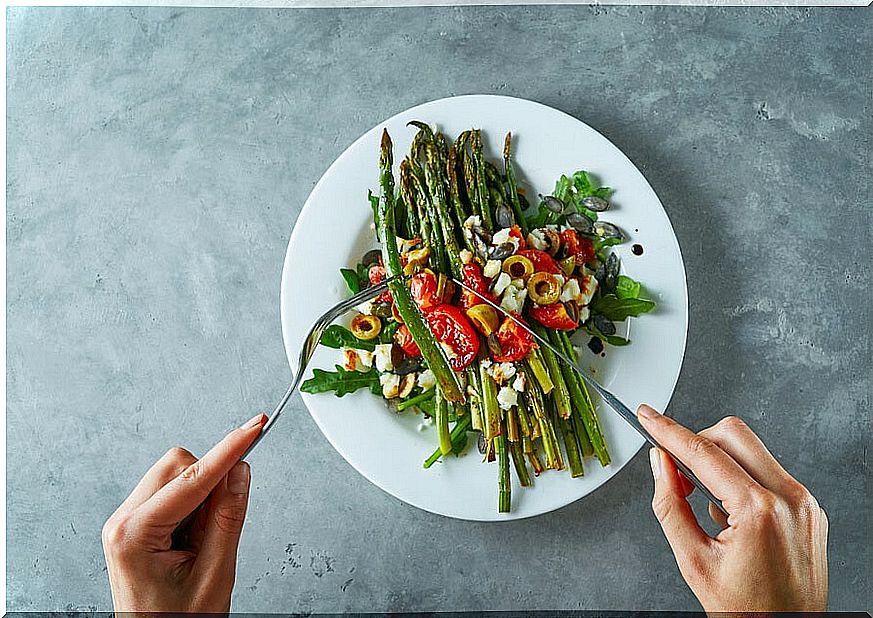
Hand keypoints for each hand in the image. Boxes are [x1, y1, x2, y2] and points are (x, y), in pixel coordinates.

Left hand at [101, 414, 265, 611]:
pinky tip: (193, 539)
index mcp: (134, 534)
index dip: (228, 450)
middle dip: (210, 481)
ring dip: (201, 495)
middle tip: (223, 522)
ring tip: (203, 541)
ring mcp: (126, 522)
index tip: (253, 427)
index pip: (192, 478)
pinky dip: (192, 505)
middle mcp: (122, 522)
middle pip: (178, 465)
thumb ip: (228, 518)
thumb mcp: (214, 574)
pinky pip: (171, 492)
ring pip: (176, 475)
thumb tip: (240, 473)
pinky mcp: (135, 525)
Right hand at [638, 405, 827, 612]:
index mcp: (760, 512)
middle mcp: (790, 499)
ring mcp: (804, 503)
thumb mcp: (692, 560)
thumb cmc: (746, 610)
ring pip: (752, 449)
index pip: (704, 453)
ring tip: (701, 498)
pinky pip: (768, 472)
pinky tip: (727, 511)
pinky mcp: (809, 508)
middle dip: (696, 440)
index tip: (647, 416)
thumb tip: (660, 462)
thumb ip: (670, 504)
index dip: (668, 431)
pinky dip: (740, 478)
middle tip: (674, 467)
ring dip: (718, 460)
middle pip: (733, 434)